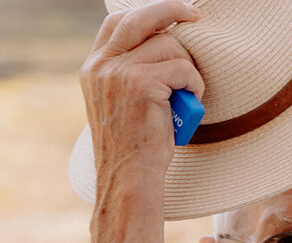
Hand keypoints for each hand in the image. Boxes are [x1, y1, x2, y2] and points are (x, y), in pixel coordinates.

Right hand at [81, 0, 203, 190]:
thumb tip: (166, 44)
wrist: (129, 177)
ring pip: (170, 46)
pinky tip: (190, 103)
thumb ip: (134, 73)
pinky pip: (183, 69)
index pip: (119, 22)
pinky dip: (195, 84)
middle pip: (141, 18)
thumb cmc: (138, 146)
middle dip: (172, 9)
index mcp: (94, 68)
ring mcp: (118, 73)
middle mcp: (101, 66)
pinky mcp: (140, 84)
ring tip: (188, 95)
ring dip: (189, 69)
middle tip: (197, 16)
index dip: (150, 12)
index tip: (177, 13)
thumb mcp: (125, 102)